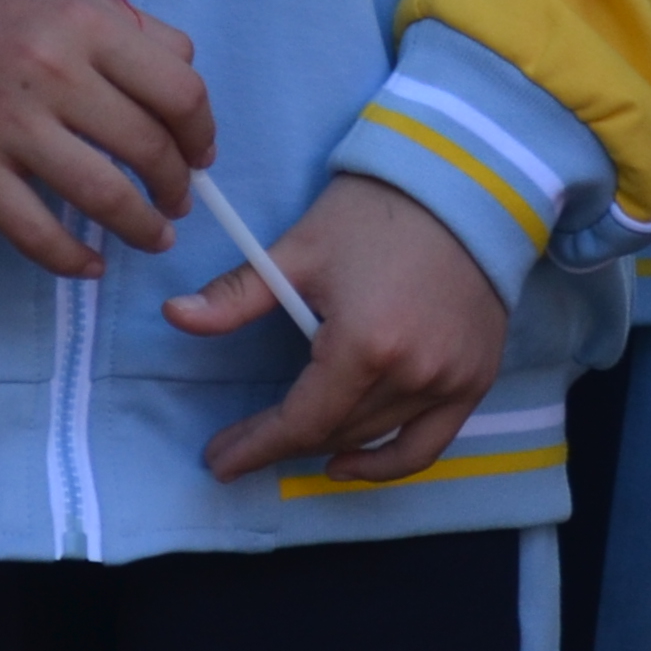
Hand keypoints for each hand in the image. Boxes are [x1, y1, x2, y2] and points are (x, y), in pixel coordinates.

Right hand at [0, 0, 212, 275]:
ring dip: (141, 227)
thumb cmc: (4, 16)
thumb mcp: (77, 0)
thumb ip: (140, 35)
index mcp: (90, 26)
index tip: (201, 155)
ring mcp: (10, 125)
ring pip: (101, 195)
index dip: (201, 133)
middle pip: (147, 147)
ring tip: (155, 236)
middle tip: (179, 200)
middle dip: (177, 185)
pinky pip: (32, 231)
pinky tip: (93, 265)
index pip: (179, 92)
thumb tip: (189, 87)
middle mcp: (56, 73)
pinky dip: (71, 258)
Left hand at [176, 173, 513, 485]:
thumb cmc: (378, 213)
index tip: (219, 458)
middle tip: (241, 444)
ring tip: (290, 439)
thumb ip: (238, 295)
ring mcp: (450, 380)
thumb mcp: (301, 250)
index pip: (301, 420)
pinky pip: (428, 444)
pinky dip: (388, 463)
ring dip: (325, 443)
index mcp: (366, 345)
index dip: (256, 445)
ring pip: (373, 437)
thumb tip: (174, 315)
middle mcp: (412, 374)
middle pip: (333, 432)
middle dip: (281, 443)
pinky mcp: (476, 378)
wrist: (465, 187)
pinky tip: (349, 461)